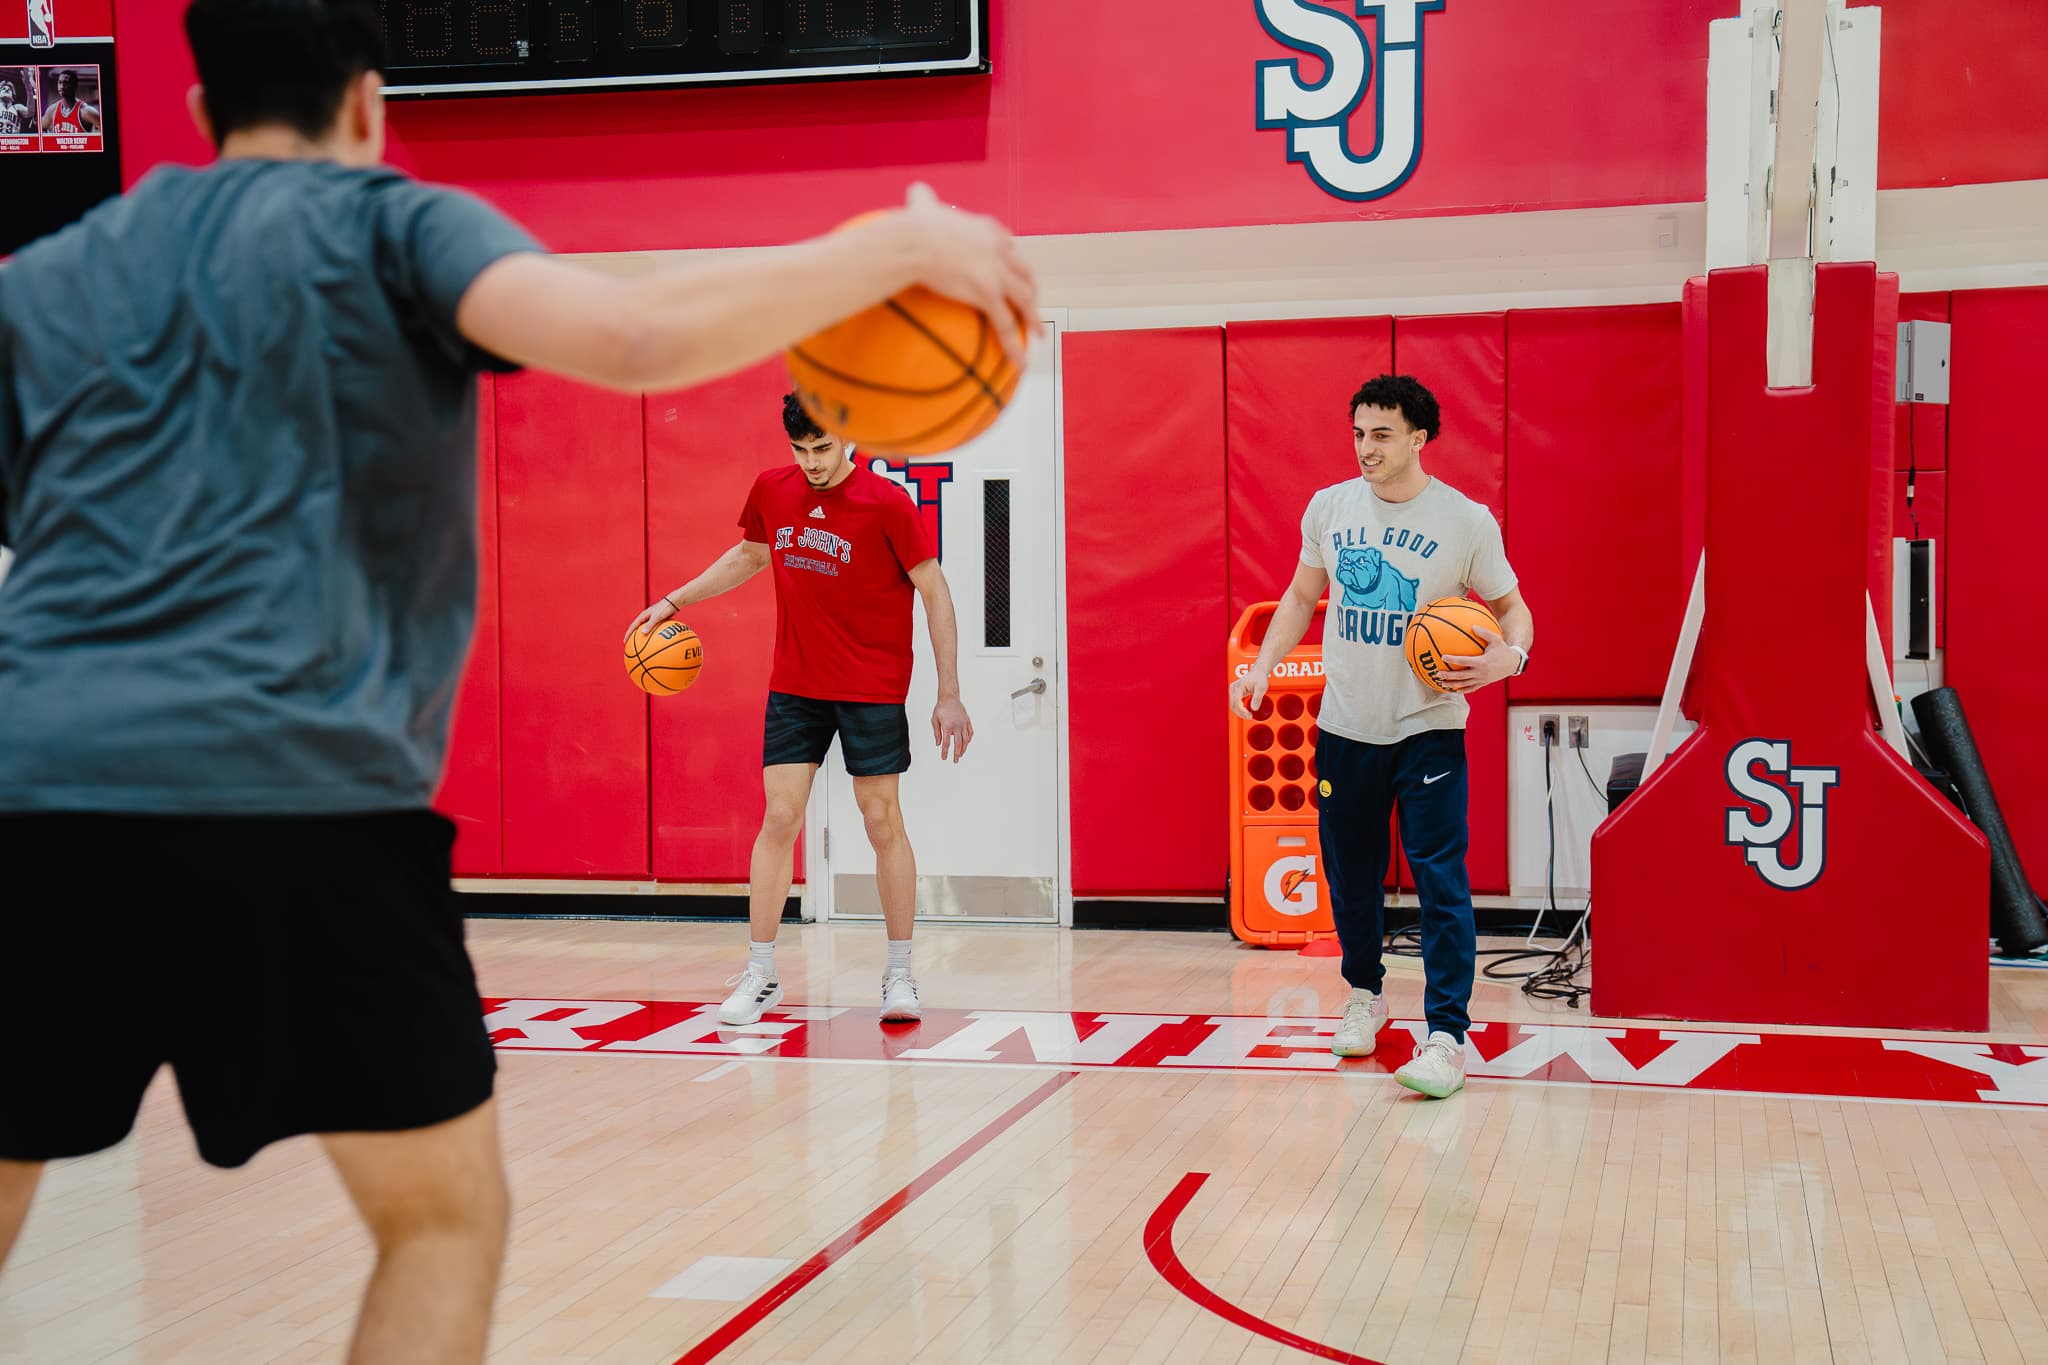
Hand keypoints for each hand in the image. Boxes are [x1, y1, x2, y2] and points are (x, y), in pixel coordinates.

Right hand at [624, 596, 677, 643]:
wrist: (674, 602)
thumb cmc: (665, 608)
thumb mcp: (657, 617)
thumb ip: (650, 624)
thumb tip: (643, 633)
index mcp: (643, 615)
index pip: (633, 626)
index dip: (628, 634)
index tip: (625, 641)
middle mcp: (646, 617)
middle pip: (637, 628)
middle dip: (633, 636)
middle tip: (630, 644)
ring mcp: (652, 618)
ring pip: (645, 629)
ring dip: (642, 635)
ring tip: (641, 644)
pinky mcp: (658, 620)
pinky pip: (653, 629)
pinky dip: (652, 635)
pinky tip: (655, 641)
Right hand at [898, 182, 1039, 370]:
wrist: (915, 241)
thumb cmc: (914, 225)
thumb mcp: (924, 205)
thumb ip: (924, 198)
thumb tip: (915, 187)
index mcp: (989, 231)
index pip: (1009, 247)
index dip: (1013, 261)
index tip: (1013, 271)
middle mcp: (1001, 251)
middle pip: (1023, 273)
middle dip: (1029, 288)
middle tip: (1030, 302)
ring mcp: (998, 274)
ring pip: (1024, 300)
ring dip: (1032, 318)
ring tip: (1036, 335)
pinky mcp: (989, 294)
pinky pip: (1006, 325)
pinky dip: (1015, 346)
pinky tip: (1020, 363)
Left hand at [932, 695, 973, 762]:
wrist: (950, 697)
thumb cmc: (941, 708)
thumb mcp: (935, 720)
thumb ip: (937, 733)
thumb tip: (938, 744)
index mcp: (948, 726)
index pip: (946, 743)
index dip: (945, 752)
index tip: (944, 758)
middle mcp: (957, 726)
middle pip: (958, 744)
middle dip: (957, 754)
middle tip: (955, 761)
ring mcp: (964, 723)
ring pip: (966, 739)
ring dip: (963, 748)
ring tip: (960, 754)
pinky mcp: (967, 721)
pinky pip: (970, 732)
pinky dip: (969, 739)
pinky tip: (966, 743)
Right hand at [1229, 668, 1270, 720]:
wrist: (1258, 673)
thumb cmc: (1259, 678)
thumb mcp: (1261, 688)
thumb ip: (1257, 698)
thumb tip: (1254, 709)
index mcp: (1238, 686)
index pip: (1236, 701)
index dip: (1242, 711)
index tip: (1250, 715)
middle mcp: (1233, 688)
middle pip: (1233, 705)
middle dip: (1241, 713)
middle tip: (1250, 717)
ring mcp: (1233, 691)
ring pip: (1233, 706)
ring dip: (1240, 712)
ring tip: (1249, 715)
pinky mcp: (1235, 693)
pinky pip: (1235, 704)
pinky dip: (1240, 709)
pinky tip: (1246, 711)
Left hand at [1440, 627, 1518, 692]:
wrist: (1513, 664)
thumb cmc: (1503, 650)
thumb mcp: (1496, 639)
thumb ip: (1484, 633)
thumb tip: (1472, 626)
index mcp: (1482, 662)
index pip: (1464, 661)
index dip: (1453, 660)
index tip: (1443, 657)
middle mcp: (1481, 673)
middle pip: (1461, 676)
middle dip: (1448, 676)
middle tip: (1437, 673)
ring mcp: (1482, 680)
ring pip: (1465, 684)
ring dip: (1452, 685)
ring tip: (1441, 684)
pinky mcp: (1484, 683)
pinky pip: (1472, 688)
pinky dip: (1463, 690)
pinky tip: (1454, 690)